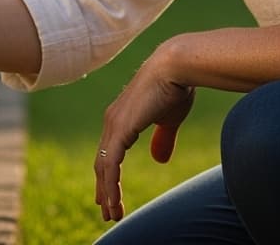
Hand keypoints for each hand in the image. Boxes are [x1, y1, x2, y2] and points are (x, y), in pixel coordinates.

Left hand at [94, 44, 195, 221]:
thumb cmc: (176, 87)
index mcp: (121, 118)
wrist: (176, 66)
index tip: (108, 194)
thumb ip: (162, 139)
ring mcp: (114, 124)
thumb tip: (159, 159)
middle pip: (102, 162)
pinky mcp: (121, 128)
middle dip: (104, 188)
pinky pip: (112, 163)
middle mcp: (113, 121)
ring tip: (111, 213)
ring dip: (107, 192)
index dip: (108, 174)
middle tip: (106, 210)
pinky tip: (114, 200)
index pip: (109, 152)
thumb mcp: (169, 119)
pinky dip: (111, 184)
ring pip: (104, 166)